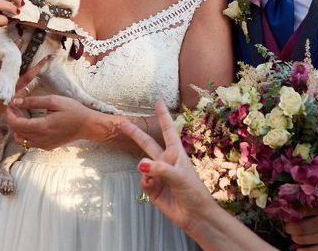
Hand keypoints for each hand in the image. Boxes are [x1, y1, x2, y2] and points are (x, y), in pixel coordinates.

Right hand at [0, 44, 47, 125]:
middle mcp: (4, 91)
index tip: (22, 41)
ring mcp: (9, 98)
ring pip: (26, 84)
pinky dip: (30, 82)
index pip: (6, 66)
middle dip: (35, 67)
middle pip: (24, 77)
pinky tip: (38, 73)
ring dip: (36, 73)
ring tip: (45, 61)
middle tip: (46, 56)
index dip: (14, 54)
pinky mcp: (11, 102)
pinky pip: (23, 91)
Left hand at [6, 94, 95, 149]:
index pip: (15, 123)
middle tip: (16, 106)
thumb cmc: (73, 110)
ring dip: (17, 127)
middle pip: (15, 131)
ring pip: (20, 139)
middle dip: (12, 118)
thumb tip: (16, 102)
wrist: (87, 126)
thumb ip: (34, 101)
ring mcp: (43, 145)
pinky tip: (32, 123)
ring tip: (23, 115)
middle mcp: (40, 139)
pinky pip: (29, 142)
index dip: (9, 113)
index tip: (10, 104)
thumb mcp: (54, 101)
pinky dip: (25, 133)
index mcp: (41, 126)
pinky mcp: (46, 147)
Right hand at [120, 101, 213, 232]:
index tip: (158, 102)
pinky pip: (142, 181)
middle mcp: (165, 161)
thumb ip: (160, 169)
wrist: (194, 215)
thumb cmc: (193, 192)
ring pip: (142, 165)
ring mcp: (158, 174)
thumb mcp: (179, 177)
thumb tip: (140, 165)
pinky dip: (145, 182)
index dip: (163, 116)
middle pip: (147, 144)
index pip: (168, 130)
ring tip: (150, 177)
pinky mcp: (153, 188)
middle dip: (136, 134)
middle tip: (123, 123)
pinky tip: (151, 186)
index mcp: (176, 153)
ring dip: (143, 169)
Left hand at [284, 197, 317, 250]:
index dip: (290, 213)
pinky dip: (301, 250)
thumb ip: (307, 203)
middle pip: (300, 228)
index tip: (286, 214)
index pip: (302, 211)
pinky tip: (299, 247)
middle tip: (288, 226)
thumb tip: (286, 208)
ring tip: (295, 234)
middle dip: (289, 227)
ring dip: (294, 237)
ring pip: (302, 240)